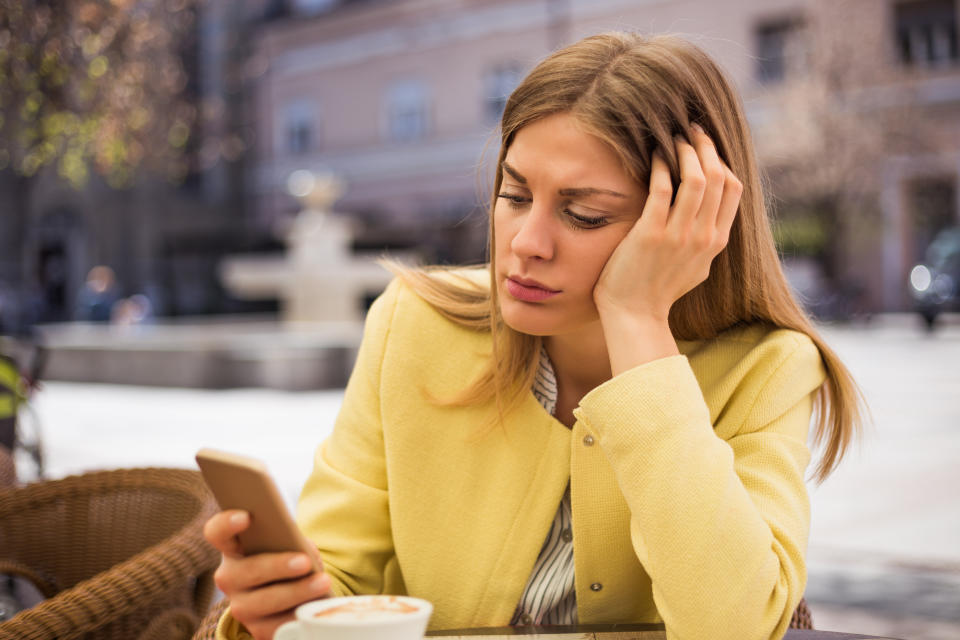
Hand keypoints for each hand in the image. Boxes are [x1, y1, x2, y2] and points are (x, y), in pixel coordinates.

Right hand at [203, 510, 331, 639]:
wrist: (300, 590)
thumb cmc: (291, 555)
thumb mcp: (290, 543)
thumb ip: (288, 539)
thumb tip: (300, 549)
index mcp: (233, 548)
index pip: (217, 532)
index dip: (226, 523)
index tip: (246, 516)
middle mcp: (230, 577)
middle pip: (245, 571)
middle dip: (276, 566)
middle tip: (304, 562)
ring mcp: (241, 606)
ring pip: (262, 602)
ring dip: (296, 592)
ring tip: (322, 582)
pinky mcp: (258, 630)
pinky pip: (278, 625)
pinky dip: (300, 614)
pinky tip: (317, 606)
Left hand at [594, 125, 741, 323]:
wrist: (635, 315)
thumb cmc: (658, 289)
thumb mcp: (696, 265)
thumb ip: (705, 239)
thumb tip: (708, 213)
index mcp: (717, 241)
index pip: (732, 188)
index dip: (721, 160)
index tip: (706, 145)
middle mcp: (704, 236)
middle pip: (717, 177)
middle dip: (704, 147)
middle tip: (690, 130)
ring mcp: (679, 236)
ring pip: (695, 179)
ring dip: (684, 151)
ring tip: (672, 138)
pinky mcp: (651, 235)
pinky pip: (661, 190)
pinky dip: (659, 166)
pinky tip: (652, 156)